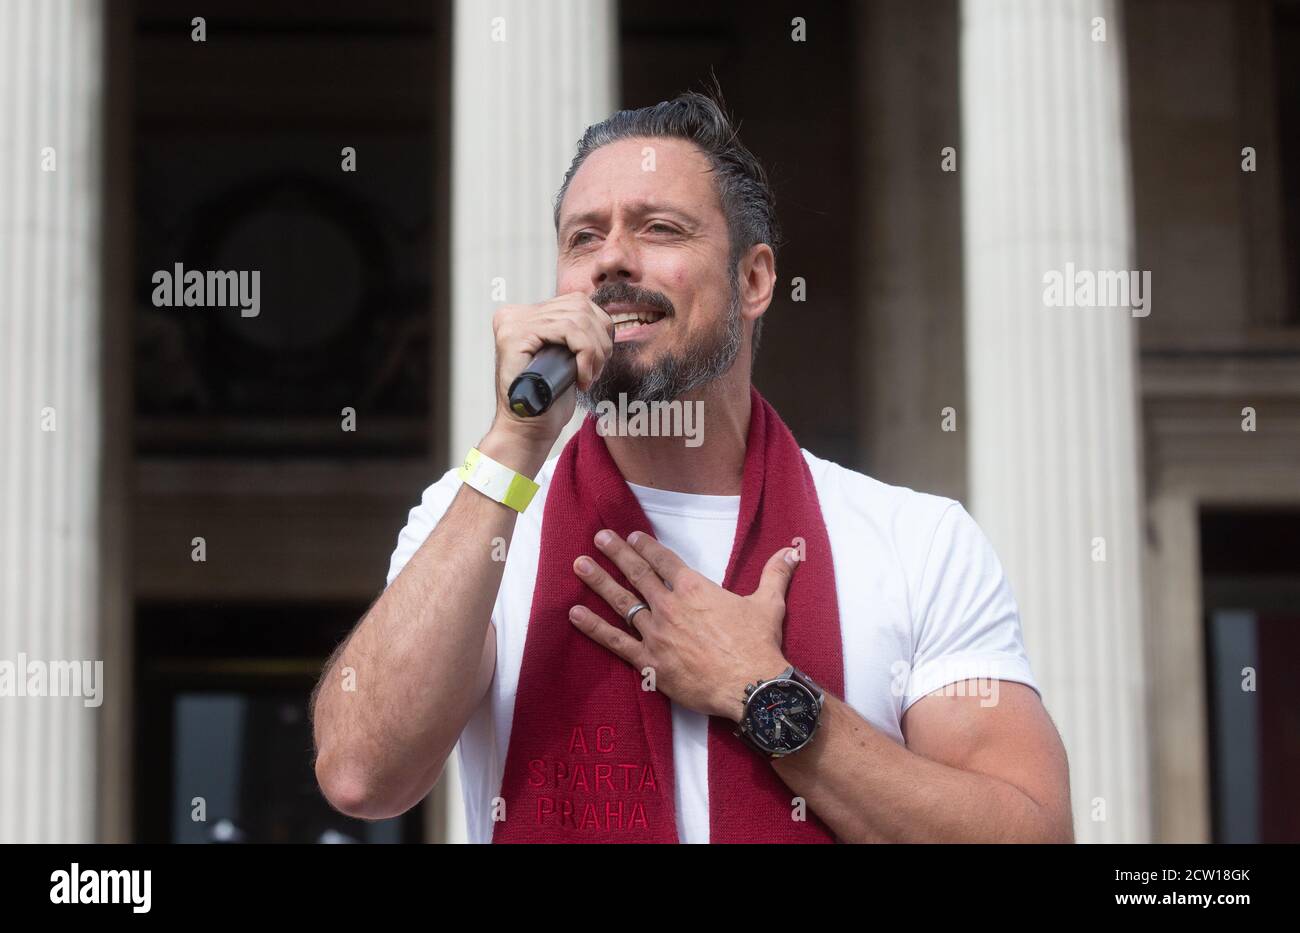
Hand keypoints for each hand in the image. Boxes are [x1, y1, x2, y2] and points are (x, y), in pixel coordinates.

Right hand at [490, 291, 613, 449]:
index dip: (599, 327)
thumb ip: (575, 335)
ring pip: (577, 317)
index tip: (600, 359)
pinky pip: (568, 329)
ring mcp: (513, 322)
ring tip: (589, 376)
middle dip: (600, 340)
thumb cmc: (548, 400)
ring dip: (595, 350)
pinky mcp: (516, 334)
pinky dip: (585, 353)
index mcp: (526, 316)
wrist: (527, 429)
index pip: (576, 302)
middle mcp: (516, 314)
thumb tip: (603, 320)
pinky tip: (582, 377)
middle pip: (579, 306)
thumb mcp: (565, 358)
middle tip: (596, 371)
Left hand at [569, 530, 797, 721]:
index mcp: (695, 588)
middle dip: (616, 552)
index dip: (646, 546)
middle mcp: (670, 606)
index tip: (630, 535)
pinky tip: (575, 614)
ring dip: (599, 581)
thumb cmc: (759, 645)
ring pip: (621, 602)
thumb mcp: (769, 604)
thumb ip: (775, 574)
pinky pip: (615, 642)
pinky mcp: (649, 662)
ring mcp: (656, 633)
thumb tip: (792, 552)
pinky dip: (593, 627)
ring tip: (579, 565)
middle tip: (598, 537)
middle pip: (637, 574)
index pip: (664, 560)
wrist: (751, 686)